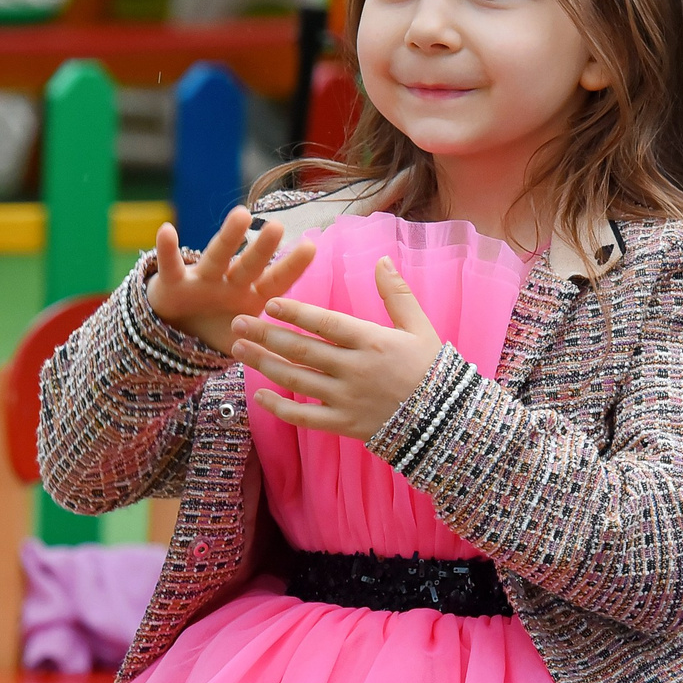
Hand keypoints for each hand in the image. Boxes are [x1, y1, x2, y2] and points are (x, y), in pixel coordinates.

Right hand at [146, 205, 314, 352]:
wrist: (176, 332)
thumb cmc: (218, 328)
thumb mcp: (243, 340)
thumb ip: (263, 346)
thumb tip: (295, 360)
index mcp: (250, 295)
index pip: (275, 281)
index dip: (291, 267)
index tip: (310, 246)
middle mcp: (230, 282)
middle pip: (249, 264)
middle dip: (263, 248)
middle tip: (277, 227)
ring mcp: (202, 280)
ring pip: (216, 256)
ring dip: (228, 237)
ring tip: (242, 215)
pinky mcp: (173, 283)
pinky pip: (170, 265)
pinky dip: (167, 250)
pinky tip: (166, 231)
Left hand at [231, 258, 442, 440]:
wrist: (446, 422)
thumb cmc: (432, 370)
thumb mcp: (420, 327)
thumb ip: (397, 294)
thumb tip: (381, 259)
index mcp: (372, 342)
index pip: (325, 323)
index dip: (295, 312)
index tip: (268, 302)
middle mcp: (354, 369)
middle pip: (301, 349)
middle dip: (266, 335)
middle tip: (237, 322)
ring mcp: (346, 399)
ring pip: (296, 380)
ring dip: (264, 363)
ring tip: (238, 349)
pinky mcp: (343, 424)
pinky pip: (304, 417)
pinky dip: (279, 408)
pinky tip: (259, 394)